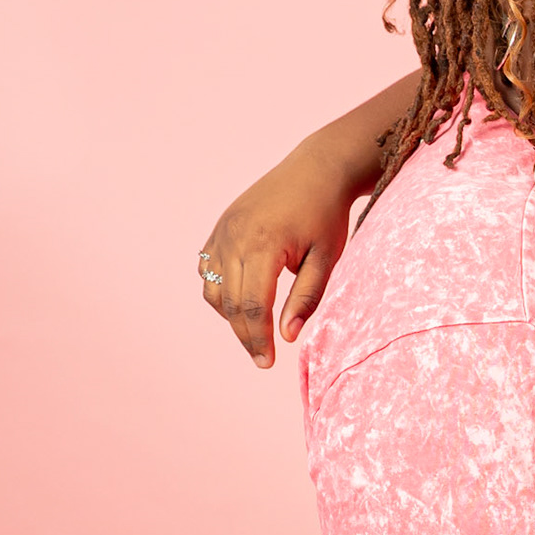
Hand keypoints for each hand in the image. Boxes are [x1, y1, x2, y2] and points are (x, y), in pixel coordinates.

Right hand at [199, 144, 358, 366]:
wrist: (315, 170)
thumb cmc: (326, 215)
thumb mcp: (326, 259)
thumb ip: (307, 298)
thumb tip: (288, 336)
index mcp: (263, 244)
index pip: (254, 305)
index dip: (259, 339)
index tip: (268, 363)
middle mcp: (235, 237)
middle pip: (231, 302)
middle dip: (245, 335)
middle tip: (263, 360)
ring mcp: (223, 231)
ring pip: (213, 288)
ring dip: (229, 315)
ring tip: (255, 331)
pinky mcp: (220, 228)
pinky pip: (208, 269)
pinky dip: (220, 291)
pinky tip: (242, 302)